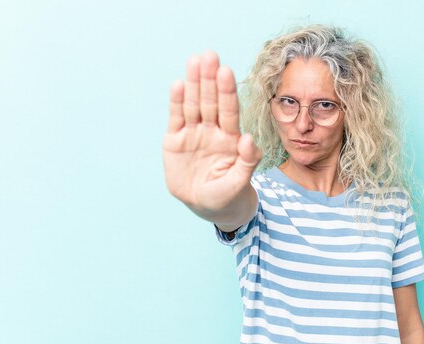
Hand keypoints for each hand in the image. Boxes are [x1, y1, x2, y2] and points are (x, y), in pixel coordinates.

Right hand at [162, 51, 261, 215]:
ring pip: (193, 104)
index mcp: (231, 138)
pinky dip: (177, 102)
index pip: (229, 110)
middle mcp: (212, 130)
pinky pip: (176, 118)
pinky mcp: (175, 140)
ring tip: (194, 61)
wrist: (207, 207)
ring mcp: (193, 134)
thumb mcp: (240, 182)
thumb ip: (247, 160)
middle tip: (210, 56)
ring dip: (194, 84)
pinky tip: (179, 84)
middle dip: (210, 80)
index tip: (226, 72)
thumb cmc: (229, 194)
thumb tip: (249, 139)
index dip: (227, 92)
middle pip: (211, 101)